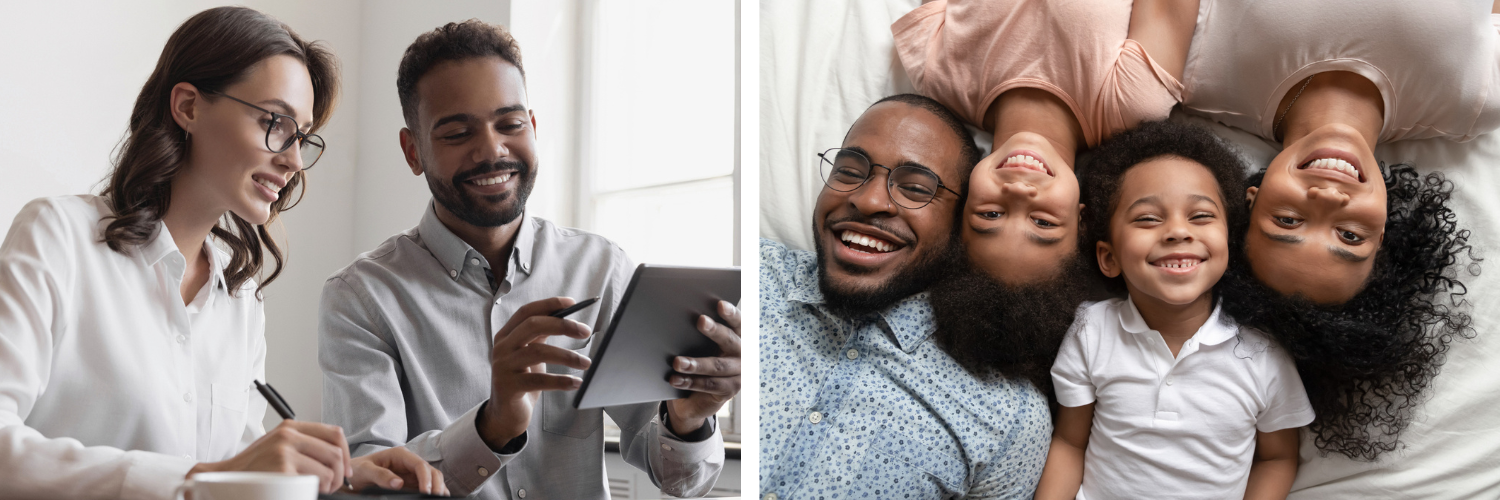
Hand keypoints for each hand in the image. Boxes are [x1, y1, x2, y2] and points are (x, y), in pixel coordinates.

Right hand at [188, 420, 351, 492]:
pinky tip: (306, 492)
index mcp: (290, 427)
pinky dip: (317, 490)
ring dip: (331, 484)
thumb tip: (335, 455)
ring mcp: (285, 451)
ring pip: (330, 469)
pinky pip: (316, 482)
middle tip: (334, 485)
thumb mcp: (277, 446)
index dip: (346, 453)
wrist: (222, 478)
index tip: (345, 468)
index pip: (334, 433)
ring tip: (320, 490)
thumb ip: (302, 444)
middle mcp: (288, 435)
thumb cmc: (252, 467)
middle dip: (340, 473)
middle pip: (335, 452)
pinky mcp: (283, 469)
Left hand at [349, 447, 448, 495]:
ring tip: (439, 498)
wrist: (353, 474)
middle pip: (430, 471)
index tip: (425, 492)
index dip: (426, 478)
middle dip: (436, 484)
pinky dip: (433, 491)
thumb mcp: (365, 471)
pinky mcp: (411, 481)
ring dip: (437, 488)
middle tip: (436, 498)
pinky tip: (437, 498)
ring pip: (432, 478)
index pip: (419, 464)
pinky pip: (426, 485)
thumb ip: (380, 476)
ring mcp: (411, 472)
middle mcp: (409, 462)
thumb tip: (398, 484)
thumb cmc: (359, 469)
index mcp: (400, 455)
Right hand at [478, 297, 593, 449]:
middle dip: (562, 325)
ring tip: (586, 363)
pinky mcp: (508, 387)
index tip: (572, 303)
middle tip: (585, 331)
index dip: (549, 304)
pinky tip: (576, 383)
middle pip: (532, 326)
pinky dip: (561, 381)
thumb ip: (541, 336)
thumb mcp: (530, 354)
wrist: (505, 413)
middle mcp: (501, 347)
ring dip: (567, 356)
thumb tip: (570, 320)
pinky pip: (539, 380)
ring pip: (537, 352)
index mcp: (506, 335)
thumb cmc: (523, 379)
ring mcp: (503, 367)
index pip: (527, 312)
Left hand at [666, 300, 741, 434]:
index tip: (720, 304)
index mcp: (738, 336)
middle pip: (729, 340)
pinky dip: (690, 382)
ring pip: (717, 366)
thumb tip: (677, 317)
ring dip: (696, 363)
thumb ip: (699, 334)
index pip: (737, 322)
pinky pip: (709, 385)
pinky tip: (675, 379)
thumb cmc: (699, 360)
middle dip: (714, 331)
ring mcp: (739, 373)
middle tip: (701, 320)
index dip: (730, 313)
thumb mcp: (701, 346)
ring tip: (677, 362)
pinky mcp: (730, 390)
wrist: (698, 396)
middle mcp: (743, 353)